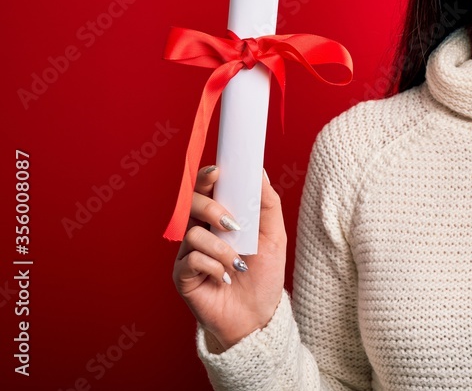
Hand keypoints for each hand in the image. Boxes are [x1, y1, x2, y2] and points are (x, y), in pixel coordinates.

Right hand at [172, 165, 286, 351]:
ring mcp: (189, 254)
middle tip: (233, 225)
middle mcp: (200, 232)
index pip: (207, 190)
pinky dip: (213, 266)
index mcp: (220, 219)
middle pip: (191, 204)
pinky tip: (224, 277)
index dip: (207, 177)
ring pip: (192, 233)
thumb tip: (259, 172)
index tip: (218, 171)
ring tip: (238, 264)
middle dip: (212, 209)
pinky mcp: (182, 276)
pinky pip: (191, 259)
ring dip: (221, 248)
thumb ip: (267, 204)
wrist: (259, 315)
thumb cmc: (264, 275)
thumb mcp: (274, 236)